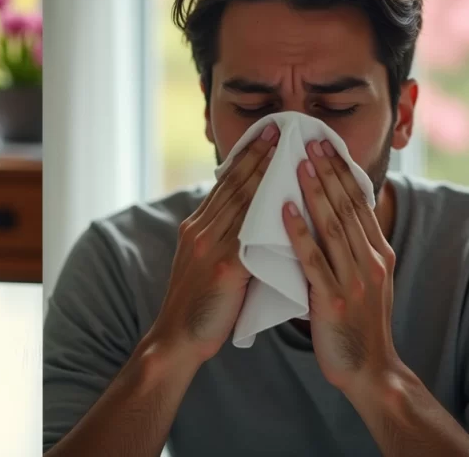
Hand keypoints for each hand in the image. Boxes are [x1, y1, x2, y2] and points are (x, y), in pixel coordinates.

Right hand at [150, 124, 278, 363]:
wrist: (178, 339)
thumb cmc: (200, 309)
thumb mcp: (207, 266)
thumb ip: (227, 243)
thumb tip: (257, 227)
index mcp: (196, 228)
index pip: (224, 186)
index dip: (245, 160)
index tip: (265, 137)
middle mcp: (200, 230)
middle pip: (235, 185)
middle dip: (258, 155)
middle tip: (280, 130)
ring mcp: (211, 246)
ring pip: (244, 201)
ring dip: (267, 173)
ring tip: (288, 151)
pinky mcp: (225, 267)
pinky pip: (252, 232)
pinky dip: (271, 211)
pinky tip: (290, 198)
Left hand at [282, 139, 399, 393]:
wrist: (369, 371)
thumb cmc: (355, 323)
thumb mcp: (361, 279)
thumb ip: (349, 249)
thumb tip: (331, 215)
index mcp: (377, 253)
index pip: (358, 202)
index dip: (341, 171)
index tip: (325, 144)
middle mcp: (371, 260)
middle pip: (347, 206)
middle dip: (328, 171)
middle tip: (310, 140)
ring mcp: (355, 280)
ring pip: (333, 226)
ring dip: (315, 193)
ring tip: (297, 163)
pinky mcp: (335, 300)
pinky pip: (314, 260)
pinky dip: (299, 233)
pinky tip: (284, 211)